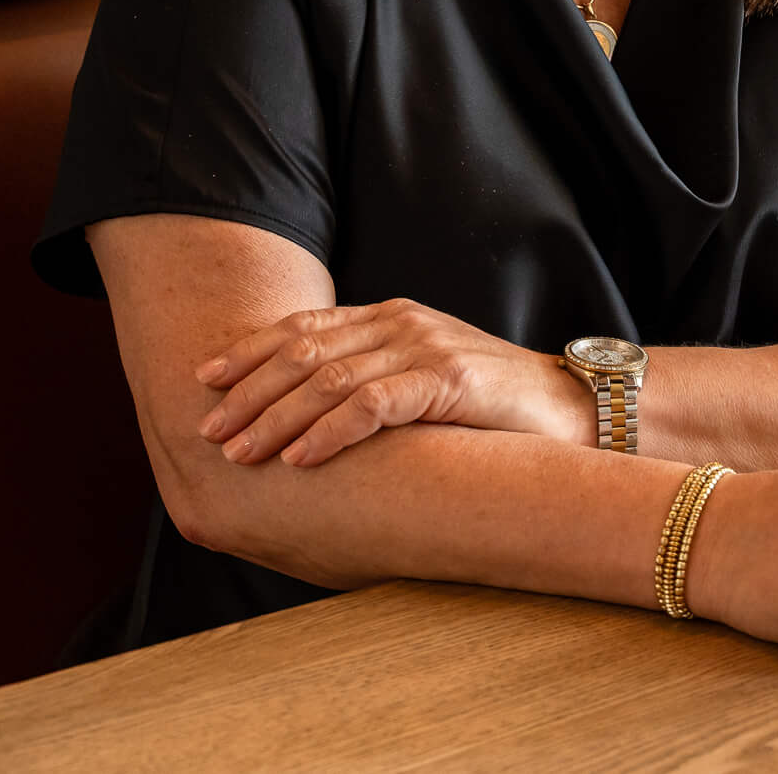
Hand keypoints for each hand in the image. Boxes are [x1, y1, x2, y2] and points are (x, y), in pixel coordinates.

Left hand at [194, 298, 592, 465]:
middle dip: (248, 391)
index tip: (204, 379)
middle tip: (208, 429)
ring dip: (276, 417)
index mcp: (390, 318)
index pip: (304, 327)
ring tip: (240, 451)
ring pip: (328, 378)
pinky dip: (329, 432)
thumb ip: (374, 384)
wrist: (574, 410)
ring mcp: (423, 346)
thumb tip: (307, 420)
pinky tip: (299, 459)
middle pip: (304, 350)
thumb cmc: (495, 408)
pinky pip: (372, 404)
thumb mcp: (424, 382)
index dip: (249, 351)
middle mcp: (400, 323)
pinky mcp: (447, 379)